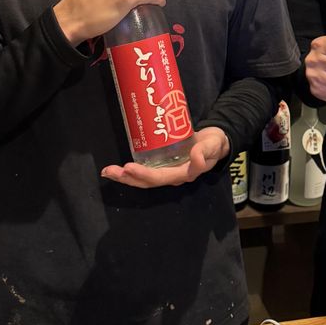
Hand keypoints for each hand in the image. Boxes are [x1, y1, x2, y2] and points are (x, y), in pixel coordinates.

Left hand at [100, 127, 229, 188]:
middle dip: (127, 178)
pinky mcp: (164, 164)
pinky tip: (119, 168)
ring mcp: (168, 171)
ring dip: (125, 177)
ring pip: (144, 179)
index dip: (143, 174)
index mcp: (184, 174)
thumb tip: (195, 158)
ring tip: (108, 172)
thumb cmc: (215, 144)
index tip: (128, 167)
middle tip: (109, 171)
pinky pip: (146, 171)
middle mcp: (173, 176)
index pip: (160, 177)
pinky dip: (131, 171)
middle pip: (147, 182)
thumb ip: (205, 151)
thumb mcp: (213, 145)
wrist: (217, 142)